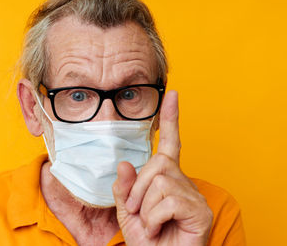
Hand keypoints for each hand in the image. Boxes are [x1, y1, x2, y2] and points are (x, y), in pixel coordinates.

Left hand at [112, 90, 212, 245]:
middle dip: (139, 188)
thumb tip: (126, 163)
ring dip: (145, 206)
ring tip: (150, 223)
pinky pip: (167, 200)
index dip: (170, 119)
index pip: (170, 142)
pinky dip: (153, 217)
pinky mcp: (200, 211)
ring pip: (160, 181)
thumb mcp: (127, 211)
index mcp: (167, 178)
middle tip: (138, 212)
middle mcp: (184, 181)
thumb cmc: (147, 238)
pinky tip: (158, 228)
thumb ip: (124, 188)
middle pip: (158, 163)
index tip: (172, 95)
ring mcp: (194, 196)